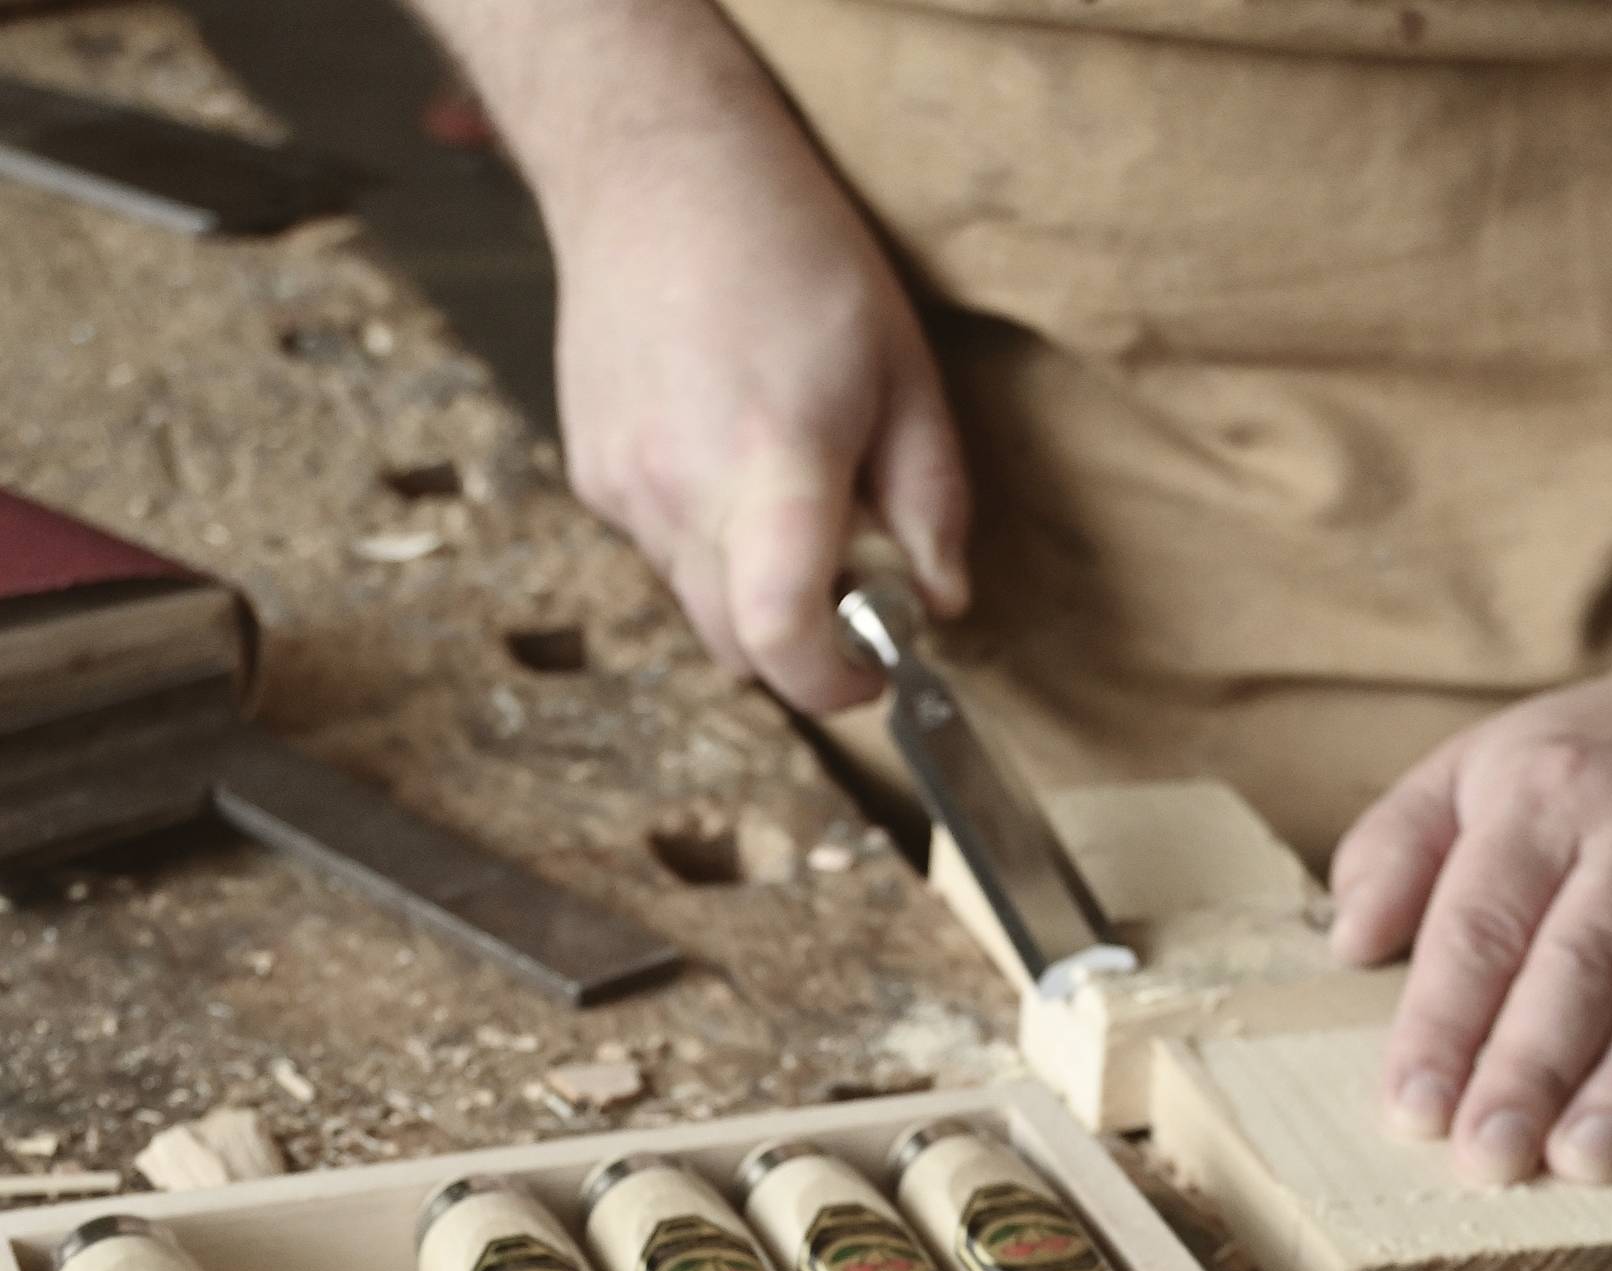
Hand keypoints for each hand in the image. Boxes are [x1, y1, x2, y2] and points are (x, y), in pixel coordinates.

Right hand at [549, 77, 967, 713]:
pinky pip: (659, 552)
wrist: (654, 167)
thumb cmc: (790, 251)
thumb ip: (932, 500)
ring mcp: (623, 487)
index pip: (778, 636)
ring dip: (749, 588)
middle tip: (849, 588)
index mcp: (771, 461)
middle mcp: (680, 487)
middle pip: (737, 649)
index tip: (871, 670)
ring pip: (696, 603)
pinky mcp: (591, 476)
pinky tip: (722, 452)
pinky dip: (705, 540)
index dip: (831, 684)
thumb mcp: (903, 368)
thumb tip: (942, 600)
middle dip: (799, 646)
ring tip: (784, 494)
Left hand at [1328, 647, 1611, 1209]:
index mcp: (1549, 799)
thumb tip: (1349, 942)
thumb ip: (1397, 846)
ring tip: (1586, 1166)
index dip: (1445, 1020)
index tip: (1411, 1108)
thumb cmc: (1590, 769)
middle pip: (1585, 967)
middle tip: (1488, 1157)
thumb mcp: (1477, 766)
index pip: (1486, 923)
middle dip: (1533, 1069)